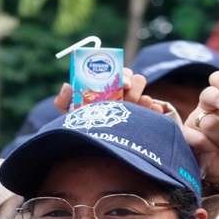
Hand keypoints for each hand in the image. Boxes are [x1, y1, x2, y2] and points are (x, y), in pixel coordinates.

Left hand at [51, 69, 174, 114]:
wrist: (93, 146)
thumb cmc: (81, 126)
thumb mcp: (69, 113)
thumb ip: (63, 100)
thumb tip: (67, 86)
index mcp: (109, 87)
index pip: (120, 72)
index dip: (123, 73)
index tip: (123, 82)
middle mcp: (124, 94)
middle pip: (136, 79)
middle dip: (133, 84)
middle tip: (126, 94)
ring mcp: (136, 105)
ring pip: (146, 92)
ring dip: (142, 96)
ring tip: (135, 106)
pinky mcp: (144, 117)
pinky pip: (155, 108)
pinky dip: (155, 107)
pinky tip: (154, 110)